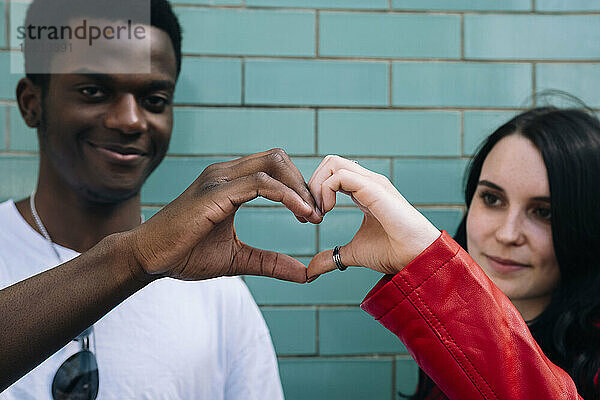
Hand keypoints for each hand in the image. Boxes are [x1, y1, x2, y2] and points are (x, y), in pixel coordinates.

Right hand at [126, 149, 321, 282]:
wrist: (147, 258)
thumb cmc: (185, 254)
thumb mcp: (237, 259)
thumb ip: (270, 263)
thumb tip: (304, 275)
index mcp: (229, 183)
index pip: (273, 168)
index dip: (298, 187)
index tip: (312, 215)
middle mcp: (224, 173)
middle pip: (277, 158)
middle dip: (303, 183)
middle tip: (317, 214)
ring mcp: (218, 179)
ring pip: (272, 164)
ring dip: (299, 188)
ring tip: (312, 216)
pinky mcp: (215, 192)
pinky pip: (260, 183)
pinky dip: (286, 196)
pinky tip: (300, 214)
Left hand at [306, 155, 439, 278]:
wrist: (415, 258)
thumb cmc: (393, 253)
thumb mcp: (353, 254)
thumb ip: (331, 257)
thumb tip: (311, 269)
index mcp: (363, 191)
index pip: (331, 174)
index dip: (314, 192)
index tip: (312, 218)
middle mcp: (367, 182)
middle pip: (330, 162)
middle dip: (311, 185)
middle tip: (312, 214)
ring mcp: (371, 182)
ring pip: (333, 163)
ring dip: (317, 187)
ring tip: (321, 213)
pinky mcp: (374, 188)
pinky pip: (340, 175)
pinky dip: (325, 190)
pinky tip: (328, 211)